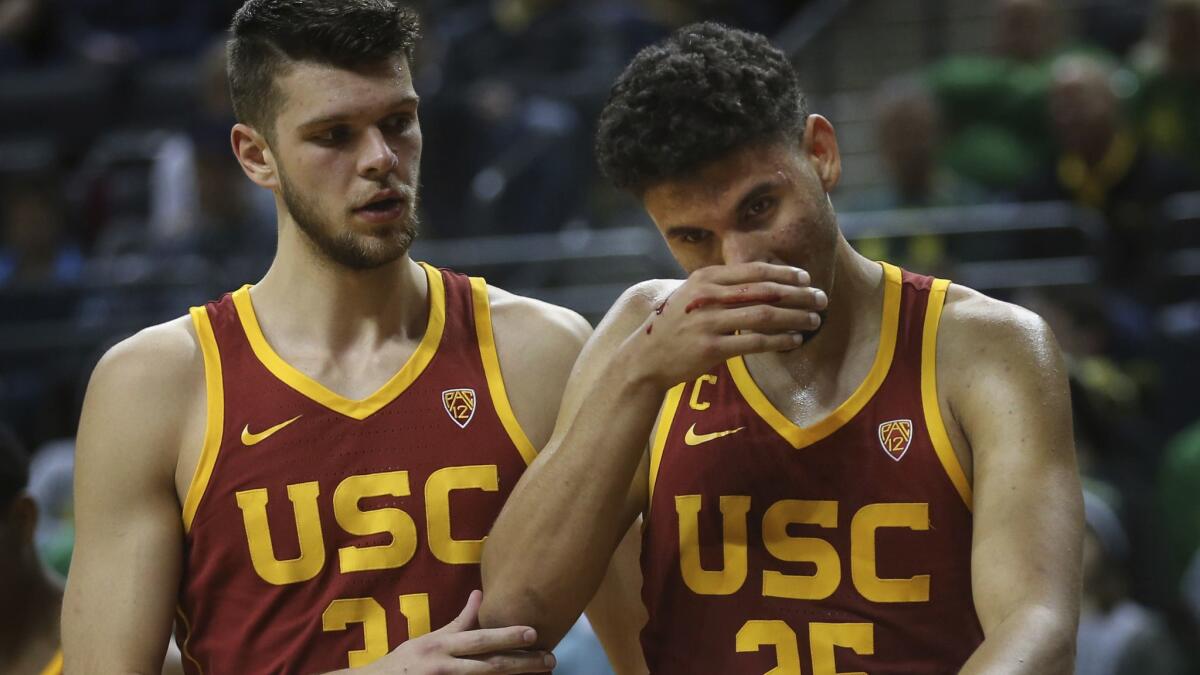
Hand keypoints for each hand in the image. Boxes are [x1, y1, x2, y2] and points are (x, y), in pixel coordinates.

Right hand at [363, 590, 555, 673]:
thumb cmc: (406, 663)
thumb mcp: (429, 639)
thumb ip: (458, 622)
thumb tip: (480, 594)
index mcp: (441, 646)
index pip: (479, 640)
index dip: (506, 636)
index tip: (533, 632)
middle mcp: (444, 666)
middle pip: (489, 666)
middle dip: (523, 663)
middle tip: (550, 660)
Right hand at [624, 262, 825, 388]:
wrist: (645, 359)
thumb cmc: (674, 326)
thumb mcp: (690, 295)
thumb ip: (719, 286)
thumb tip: (761, 281)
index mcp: (704, 278)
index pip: (753, 270)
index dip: (784, 273)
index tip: (805, 278)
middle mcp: (707, 296)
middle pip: (764, 291)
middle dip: (798, 294)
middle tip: (821, 298)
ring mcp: (708, 322)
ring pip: (764, 316)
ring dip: (794, 318)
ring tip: (814, 320)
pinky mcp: (711, 349)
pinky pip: (754, 343)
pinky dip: (779, 341)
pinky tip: (794, 340)